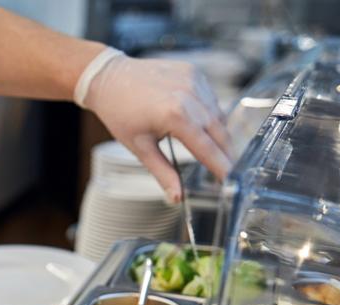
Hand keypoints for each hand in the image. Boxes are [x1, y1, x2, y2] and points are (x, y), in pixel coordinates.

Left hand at [81, 52, 232, 201]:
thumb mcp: (140, 147)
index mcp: (175, 115)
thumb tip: (177, 197)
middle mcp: (189, 95)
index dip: (221, 166)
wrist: (109, 78)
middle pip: (219, 131)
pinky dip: (210, 113)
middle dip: (225, 152)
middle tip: (229, 170)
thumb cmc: (120, 113)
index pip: (207, 148)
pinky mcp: (193, 72)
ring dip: (219, 133)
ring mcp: (193, 80)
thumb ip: (163, 172)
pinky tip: (202, 124)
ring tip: (216, 150)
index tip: (231, 180)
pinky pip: (210, 98)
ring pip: (217, 114)